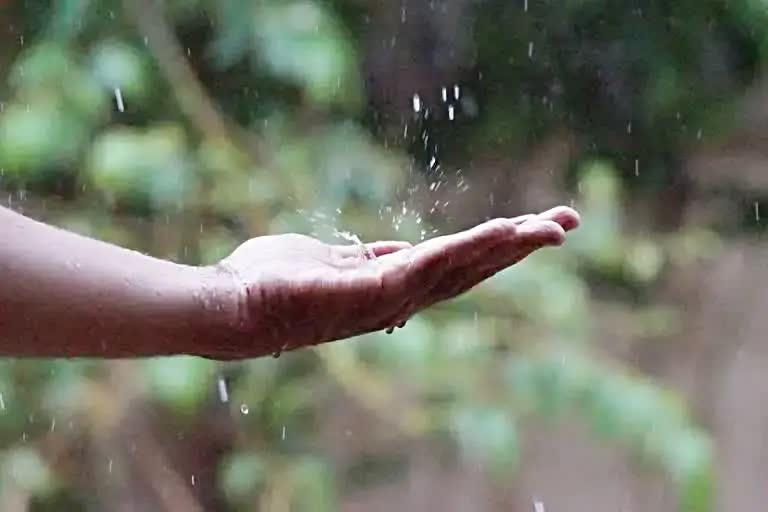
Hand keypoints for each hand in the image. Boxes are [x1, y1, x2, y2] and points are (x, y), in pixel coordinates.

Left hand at [210, 206, 578, 357]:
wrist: (233, 304)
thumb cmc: (274, 282)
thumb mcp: (335, 260)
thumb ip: (371, 257)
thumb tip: (402, 249)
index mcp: (392, 286)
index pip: (456, 267)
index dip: (496, 248)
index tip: (533, 226)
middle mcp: (399, 298)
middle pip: (472, 270)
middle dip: (520, 247)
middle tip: (568, 223)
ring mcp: (388, 298)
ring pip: (461, 268)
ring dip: (507, 247)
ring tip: (549, 227)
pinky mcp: (371, 291)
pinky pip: (429, 267)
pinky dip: (468, 248)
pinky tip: (501, 231)